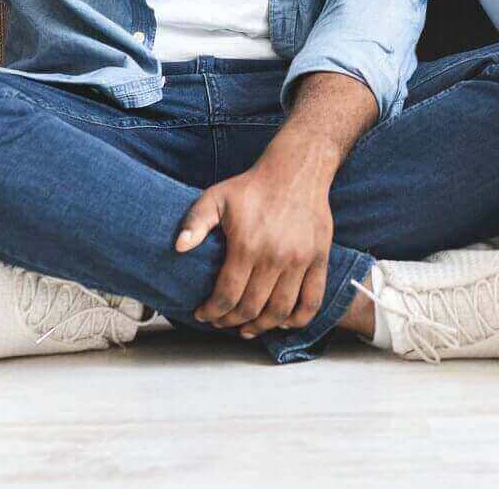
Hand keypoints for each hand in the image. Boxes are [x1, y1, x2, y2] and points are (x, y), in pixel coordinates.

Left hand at [176, 135, 338, 336]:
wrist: (297, 170)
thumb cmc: (253, 186)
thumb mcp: (216, 197)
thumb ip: (195, 222)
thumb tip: (179, 248)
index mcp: (248, 245)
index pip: (227, 295)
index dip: (212, 312)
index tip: (203, 314)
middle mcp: (276, 257)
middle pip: (252, 308)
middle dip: (231, 321)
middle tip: (221, 322)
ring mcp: (301, 260)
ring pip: (281, 311)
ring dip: (262, 326)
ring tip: (247, 328)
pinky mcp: (319, 259)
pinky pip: (312, 300)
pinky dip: (298, 319)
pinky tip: (283, 322)